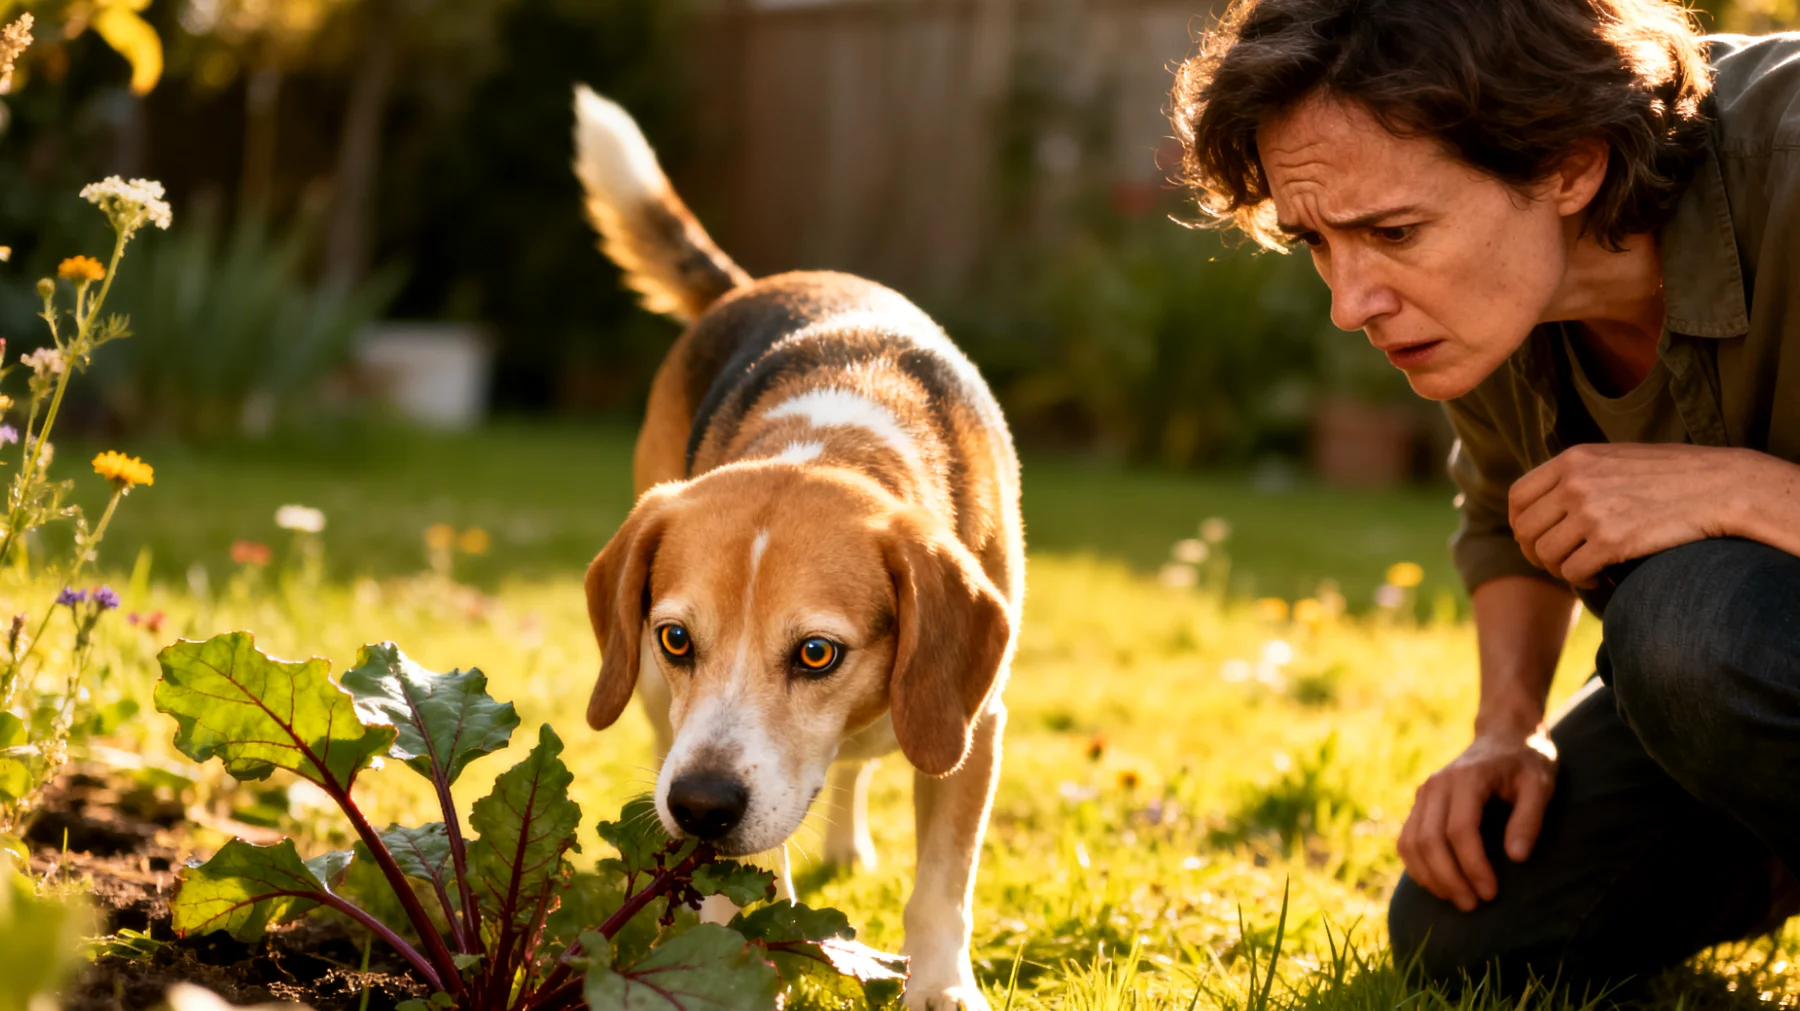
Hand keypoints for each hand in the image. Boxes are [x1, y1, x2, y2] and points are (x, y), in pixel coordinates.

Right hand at [1397, 729, 1557, 910]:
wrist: (1503, 735)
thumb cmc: (1527, 762)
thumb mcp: (1540, 785)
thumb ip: (1530, 819)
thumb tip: (1516, 858)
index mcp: (1466, 778)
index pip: (1459, 829)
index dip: (1473, 866)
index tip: (1491, 892)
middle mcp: (1436, 785)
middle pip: (1429, 840)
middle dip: (1449, 878)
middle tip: (1473, 906)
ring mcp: (1423, 793)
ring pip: (1410, 843)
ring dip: (1430, 877)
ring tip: (1458, 899)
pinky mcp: (1419, 803)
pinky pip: (1407, 840)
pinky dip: (1418, 867)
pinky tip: (1441, 884)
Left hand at [1508, 443, 1749, 587]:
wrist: (1721, 486)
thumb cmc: (1672, 475)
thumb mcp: (1615, 459)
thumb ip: (1579, 474)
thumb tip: (1545, 503)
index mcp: (1574, 460)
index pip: (1518, 496)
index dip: (1519, 523)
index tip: (1533, 537)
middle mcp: (1576, 483)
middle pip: (1526, 530)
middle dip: (1535, 552)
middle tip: (1556, 561)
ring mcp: (1592, 512)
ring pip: (1546, 555)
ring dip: (1558, 568)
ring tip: (1580, 567)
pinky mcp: (1612, 541)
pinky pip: (1572, 571)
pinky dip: (1581, 579)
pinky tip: (1598, 576)